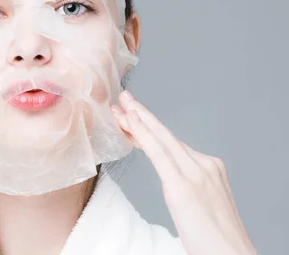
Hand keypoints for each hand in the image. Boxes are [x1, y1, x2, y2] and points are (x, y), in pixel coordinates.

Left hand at [110, 91, 256, 254]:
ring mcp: (195, 173)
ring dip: (138, 120)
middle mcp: (204, 165)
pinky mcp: (183, 186)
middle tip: (123, 98)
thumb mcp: (200, 203)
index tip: (132, 115)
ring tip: (120, 106)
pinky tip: (132, 122)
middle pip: (166, 135)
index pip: (171, 143)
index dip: (149, 128)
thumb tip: (173, 179)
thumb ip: (187, 185)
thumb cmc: (215, 238)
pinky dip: (144, 135)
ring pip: (160, 140)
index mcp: (208, 168)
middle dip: (142, 114)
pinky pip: (159, 154)